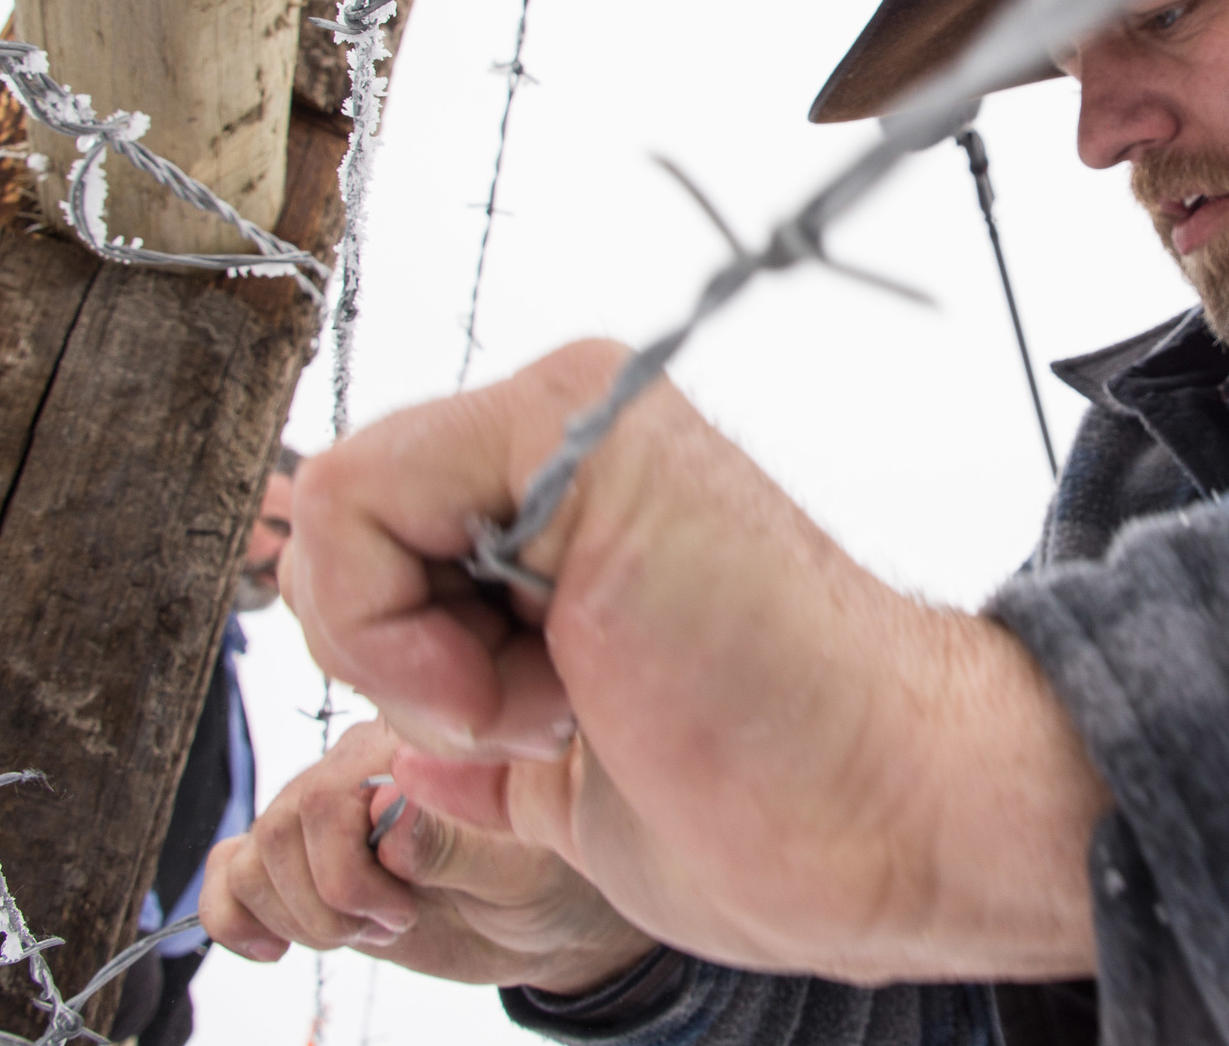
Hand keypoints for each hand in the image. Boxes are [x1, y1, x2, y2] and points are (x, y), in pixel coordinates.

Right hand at [200, 720, 653, 992]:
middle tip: (395, 922)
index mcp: (412, 747)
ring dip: (298, 917)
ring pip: (252, 856)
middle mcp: (358, 768)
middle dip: (327, 901)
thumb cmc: (542, 879)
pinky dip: (233, 918)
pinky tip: (276, 947)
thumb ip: (453, 843)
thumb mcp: (516, 869)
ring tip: (366, 929)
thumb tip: (387, 816)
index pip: (327, 793)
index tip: (403, 910)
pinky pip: (230, 873)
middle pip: (282, 827)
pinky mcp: (302, 862)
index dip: (346, 870)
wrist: (541, 920)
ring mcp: (324, 815)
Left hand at [283, 341, 1109, 983]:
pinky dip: (406, 633)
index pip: (378, 546)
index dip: (398, 671)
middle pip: (349, 529)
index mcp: (570, 508)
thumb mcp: (561, 781)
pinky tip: (555, 679)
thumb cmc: (771, 807)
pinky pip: (361, 500)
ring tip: (573, 699)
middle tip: (556, 718)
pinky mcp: (574, 421)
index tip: (533, 731)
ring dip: (418, 663)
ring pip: (342, 511)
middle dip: (402, 670)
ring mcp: (577, 418)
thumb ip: (473, 742)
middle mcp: (570, 439)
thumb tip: (400, 758)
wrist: (886, 809)